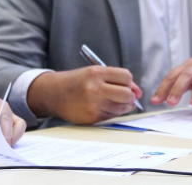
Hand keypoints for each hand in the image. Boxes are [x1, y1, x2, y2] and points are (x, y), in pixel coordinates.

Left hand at [0, 93, 26, 151]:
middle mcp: (0, 104)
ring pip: (16, 123)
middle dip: (2, 137)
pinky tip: (8, 144)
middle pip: (5, 120)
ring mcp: (8, 110)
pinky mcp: (13, 117)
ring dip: (12, 137)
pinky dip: (17, 135)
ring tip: (3, 148)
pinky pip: (20, 125)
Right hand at [27, 67, 142, 124]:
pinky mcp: (92, 118)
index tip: (125, 84)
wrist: (53, 93)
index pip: (126, 76)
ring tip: (112, 101)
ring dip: (122, 106)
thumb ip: (115, 79)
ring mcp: (93, 105)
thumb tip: (138, 92)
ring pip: (122, 108)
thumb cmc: (76, 81)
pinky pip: (112, 117)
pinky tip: (102, 107)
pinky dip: (111, 113)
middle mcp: (95, 89)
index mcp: (96, 73)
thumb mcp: (93, 73)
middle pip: (127, 94)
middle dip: (129, 96)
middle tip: (124, 96)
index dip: (128, 82)